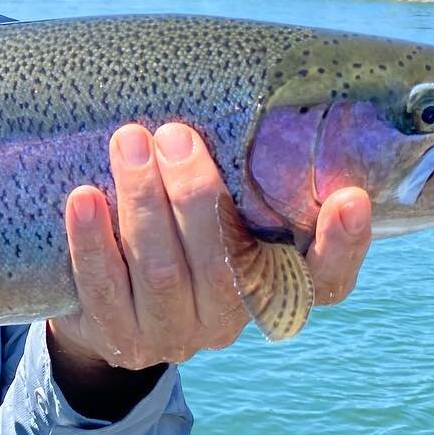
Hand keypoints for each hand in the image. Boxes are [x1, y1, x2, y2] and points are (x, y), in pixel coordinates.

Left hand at [48, 122, 371, 415]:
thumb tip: (250, 96)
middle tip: (174, 134)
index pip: (324, 281)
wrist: (105, 308)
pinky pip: (103, 289)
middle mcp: (227, 320)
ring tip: (129, 142)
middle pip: (222, 264)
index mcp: (269, 288)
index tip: (350, 198)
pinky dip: (93, 241)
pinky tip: (84, 198)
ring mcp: (173, 336)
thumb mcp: (217, 217)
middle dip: (196, 194)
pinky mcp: (119, 338)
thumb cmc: (174, 238)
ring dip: (144, 202)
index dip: (343, 246)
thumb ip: (242, 181)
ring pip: (161, 272)